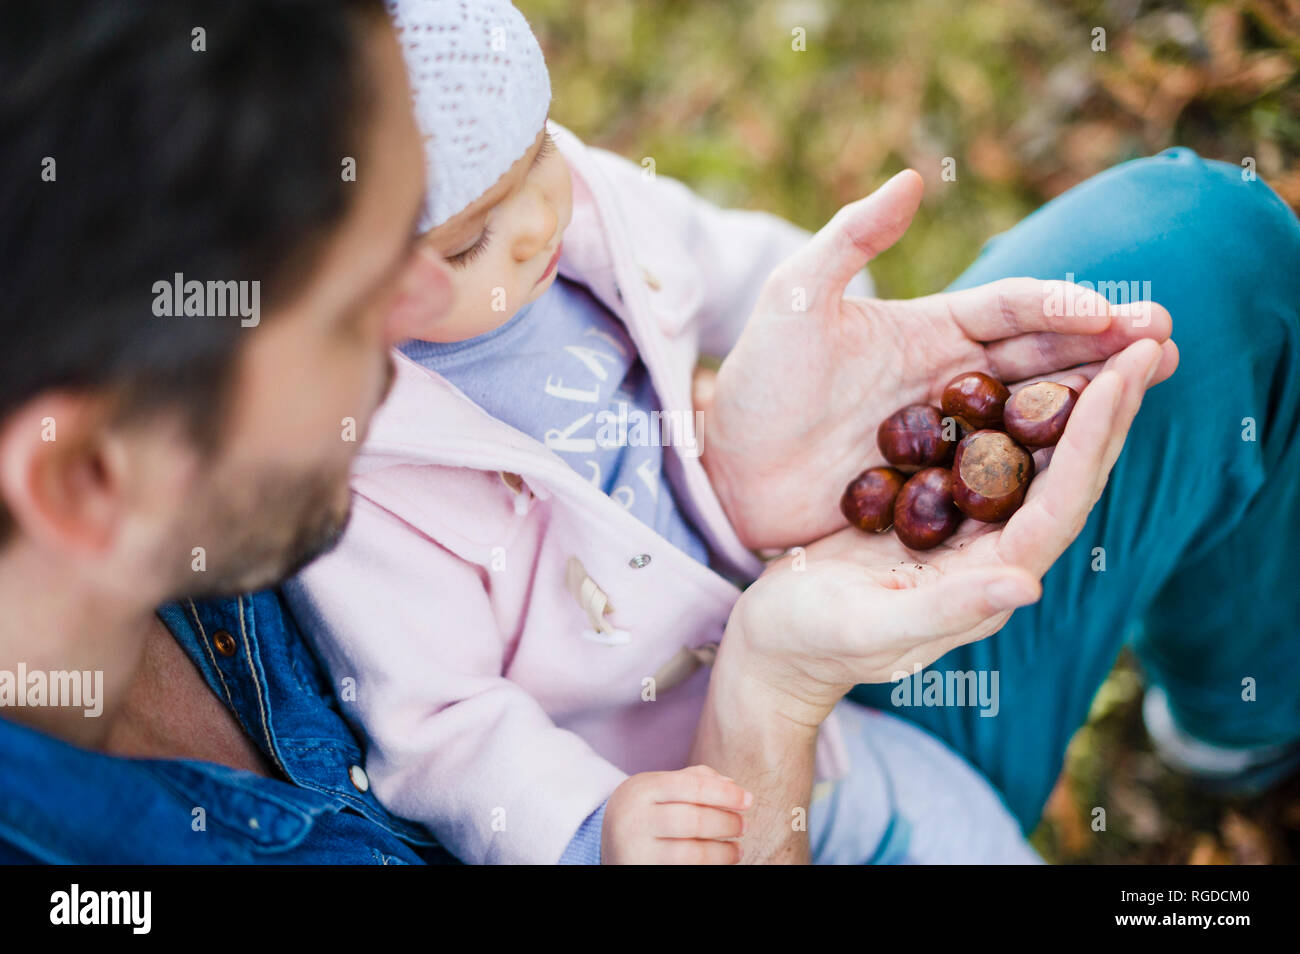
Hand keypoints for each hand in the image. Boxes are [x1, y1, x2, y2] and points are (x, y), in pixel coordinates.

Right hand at [601, 764, 751, 863]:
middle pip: (693, 821)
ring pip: (690, 855)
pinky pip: (684, 871)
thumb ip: (694, 779)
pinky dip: (707, 867)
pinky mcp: (642, 871)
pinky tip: (718, 862)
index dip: (725, 793)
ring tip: (736, 850)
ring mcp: (636, 851)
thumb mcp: (659, 786)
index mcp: (643, 789)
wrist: (606, 841)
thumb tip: (732, 785)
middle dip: (726, 823)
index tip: (748, 800)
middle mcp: (635, 819)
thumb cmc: (645, 810)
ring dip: (722, 853)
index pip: (692, 786)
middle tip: (744, 826)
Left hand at [699, 169, 1178, 549]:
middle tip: (1166, 343)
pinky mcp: (938, 491)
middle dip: (1102, 348)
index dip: (1060, 308)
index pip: (1010, 310)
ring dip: (1089, 403)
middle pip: (1040, 359)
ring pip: (1033, 416)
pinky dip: (1045, 469)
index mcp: (929, 330)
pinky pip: (1002, 477)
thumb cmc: (757, 381)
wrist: (722, 465)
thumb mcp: (794, 300)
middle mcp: (950, 380)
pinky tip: (1085, 466)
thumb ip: (849, 240)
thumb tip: (913, 178)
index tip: (1110, 313)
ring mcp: (949, 438)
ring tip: (1146, 389)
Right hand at [716, 337, 1164, 727]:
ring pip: (1037, 458)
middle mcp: (996, 554)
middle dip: (1109, 406)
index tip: (1122, 372)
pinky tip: (1023, 365)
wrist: (775, 646)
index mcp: (990, 580)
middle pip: (1068, 474)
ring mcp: (970, 532)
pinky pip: (991, 452)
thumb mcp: (871, 627)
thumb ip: (947, 609)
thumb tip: (1027, 586)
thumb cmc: (813, 642)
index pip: (1060, 502)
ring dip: (1076, 399)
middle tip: (1145, 337)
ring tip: (1110, 340)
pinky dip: (1015, 407)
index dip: (1093, 437)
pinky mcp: (939, 513)